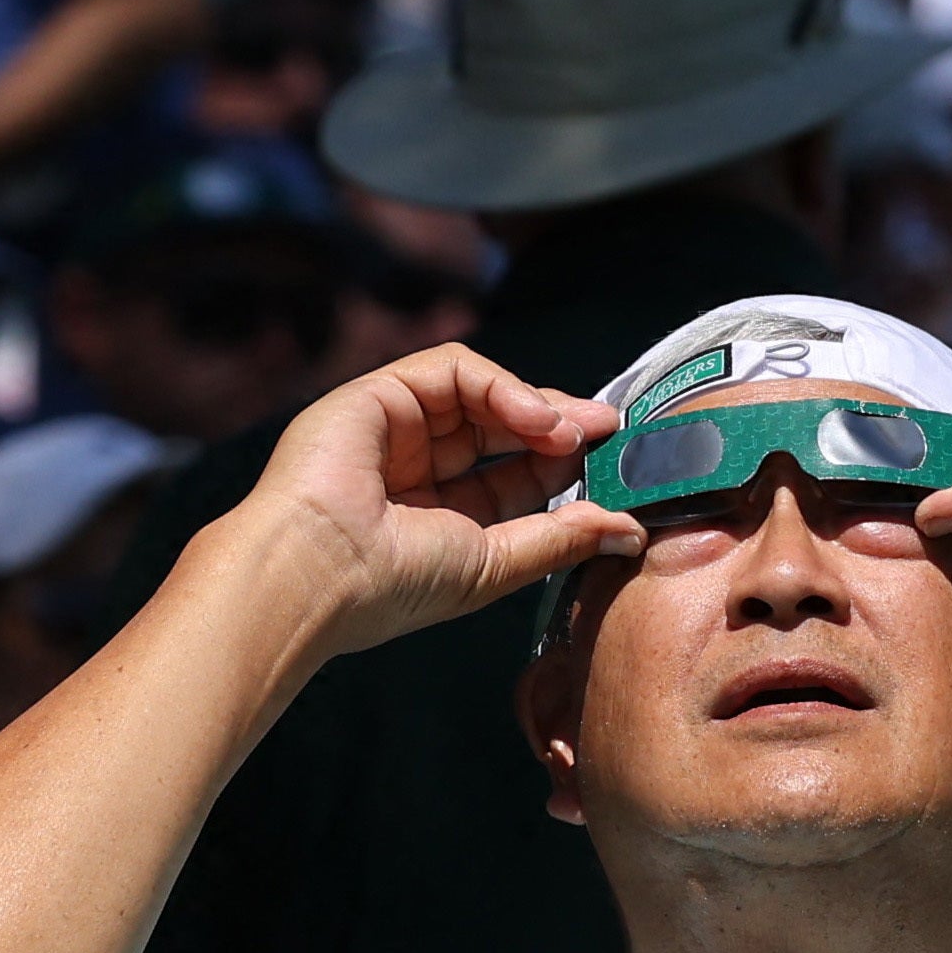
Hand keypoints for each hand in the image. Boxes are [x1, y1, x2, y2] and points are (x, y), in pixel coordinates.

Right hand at [222, 344, 626, 654]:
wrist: (318, 571)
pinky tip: (534, 418)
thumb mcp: (495, 563)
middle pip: (503, 425)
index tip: (615, 463)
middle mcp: (415, 465)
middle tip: (610, 430)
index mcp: (437, 513)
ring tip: (575, 431)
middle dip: (560, 425)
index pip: (514, 475)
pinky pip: (452, 368)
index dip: (564, 464)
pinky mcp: (378, 392)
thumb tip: (633, 532)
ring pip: (481, 392)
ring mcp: (395, 425)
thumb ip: (561, 540)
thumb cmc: (395, 584)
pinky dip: (502, 386)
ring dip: (537, 407)